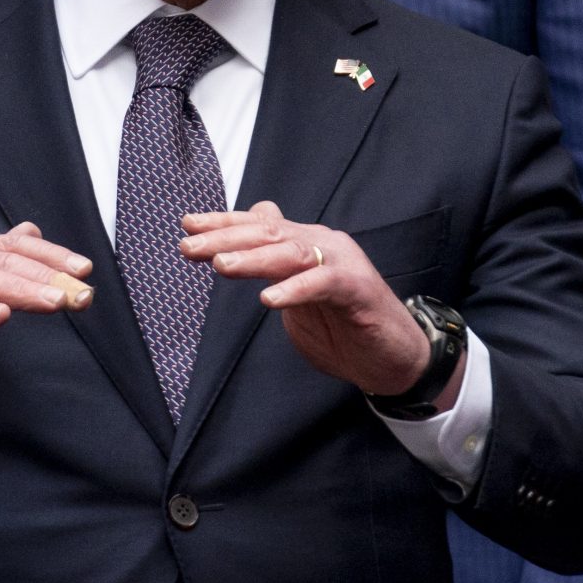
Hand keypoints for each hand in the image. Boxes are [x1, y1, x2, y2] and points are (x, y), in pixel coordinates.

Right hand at [0, 223, 93, 431]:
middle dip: (47, 276)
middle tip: (80, 292)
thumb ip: (0, 270)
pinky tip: (0, 315)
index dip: (51, 256)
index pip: (13, 246)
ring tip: (56, 302)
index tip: (84, 270)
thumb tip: (31, 231)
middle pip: (3, 261)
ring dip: (23, 291)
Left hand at [180, 201, 451, 407]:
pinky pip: (324, 283)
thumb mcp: (299, 297)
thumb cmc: (345, 329)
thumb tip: (245, 239)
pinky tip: (270, 298)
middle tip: (190, 246)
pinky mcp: (359, 289)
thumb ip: (275, 268)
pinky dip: (296, 289)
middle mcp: (324, 245)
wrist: (395, 359)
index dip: (224, 223)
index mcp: (306, 245)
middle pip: (269, 234)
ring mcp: (343, 264)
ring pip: (293, 252)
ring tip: (221, 265)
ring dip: (254, 258)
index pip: (260, 226)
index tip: (187, 225)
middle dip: (226, 238)